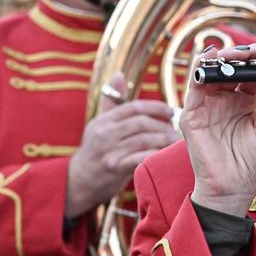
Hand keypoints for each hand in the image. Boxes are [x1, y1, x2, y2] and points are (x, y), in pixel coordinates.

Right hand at [65, 73, 178, 218]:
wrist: (80, 181)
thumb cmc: (95, 150)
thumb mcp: (99, 124)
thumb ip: (111, 100)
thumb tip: (119, 75)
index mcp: (103, 120)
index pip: (134, 107)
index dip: (156, 107)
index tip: (171, 112)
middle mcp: (105, 133)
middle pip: (142, 123)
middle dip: (163, 125)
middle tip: (176, 130)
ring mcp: (110, 151)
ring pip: (145, 140)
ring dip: (164, 140)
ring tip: (175, 142)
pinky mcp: (115, 168)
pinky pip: (142, 157)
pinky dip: (156, 155)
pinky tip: (165, 155)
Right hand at [185, 43, 255, 216]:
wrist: (232, 188)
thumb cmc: (250, 162)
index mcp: (245, 100)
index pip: (253, 72)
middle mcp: (225, 98)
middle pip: (234, 67)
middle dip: (248, 54)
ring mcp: (208, 104)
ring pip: (214, 70)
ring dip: (228, 57)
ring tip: (244, 53)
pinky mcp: (192, 113)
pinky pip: (194, 85)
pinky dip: (201, 68)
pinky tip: (213, 57)